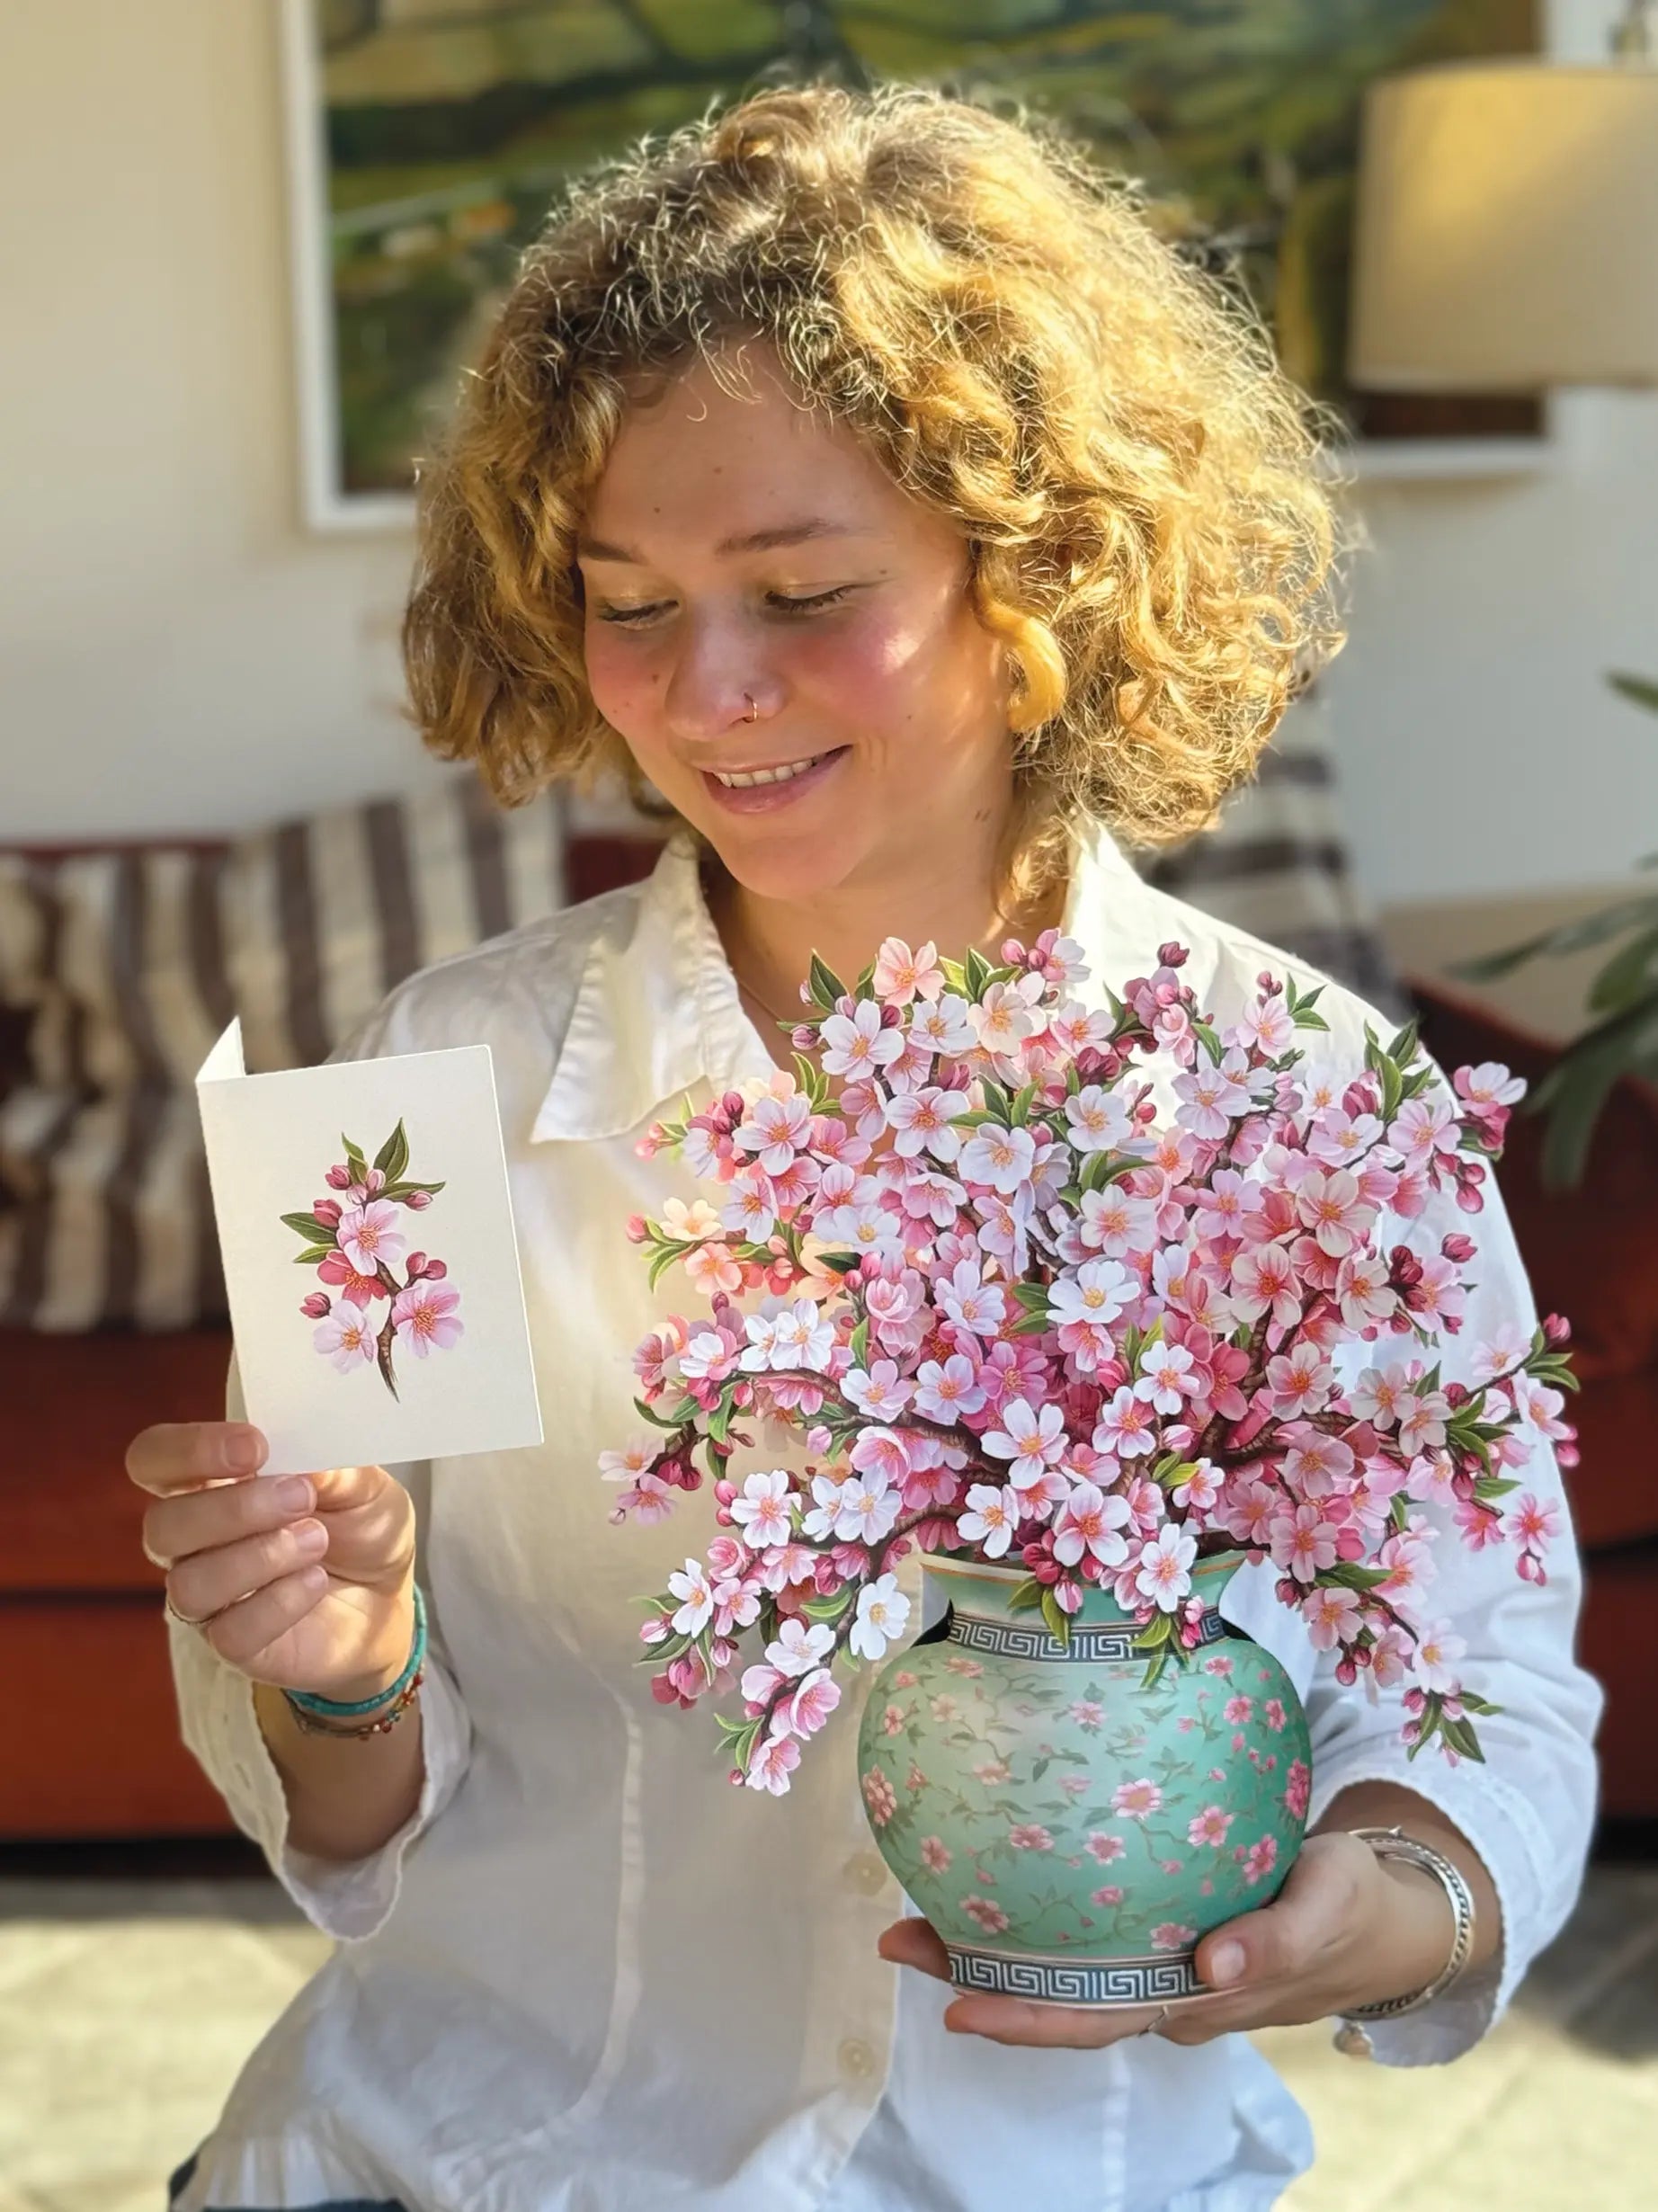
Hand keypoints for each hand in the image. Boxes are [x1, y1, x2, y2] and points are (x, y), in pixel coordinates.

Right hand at [130, 1420, 416, 1701]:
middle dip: (233, 1508)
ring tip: (318, 1540)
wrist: (388, 1599)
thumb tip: (302, 1457)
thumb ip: (331, 1465)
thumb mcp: (363, 1484)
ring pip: (189, 1582)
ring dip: (261, 1555)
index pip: (154, 1459)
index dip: (188, 1450)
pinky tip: (315, 1582)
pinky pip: (229, 1631)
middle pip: (161, 1525)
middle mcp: (195, 1542)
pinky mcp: (234, 1645)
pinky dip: (280, 1601)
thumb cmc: (359, 1529)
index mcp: (211, 1483)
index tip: (254, 1448)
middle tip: (300, 1497)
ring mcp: (209, 1598)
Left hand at [877, 1830, 1453, 2047]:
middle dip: (975, 1983)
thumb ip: (1277, 1938)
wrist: (1381, 1917)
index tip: (957, 2005)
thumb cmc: (1351, 1906)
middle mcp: (1165, 1992)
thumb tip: (1212, 1969)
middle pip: (1058, 2002)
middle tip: (897, 1939)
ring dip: (987, 1953)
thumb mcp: (1329, 1906)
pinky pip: (1085, 1940)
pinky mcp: (1160, 1931)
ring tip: (913, 1913)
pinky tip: (987, 1884)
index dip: (1026, 2019)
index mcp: (1198, 1998)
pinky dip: (1030, 1924)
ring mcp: (1158, 1966)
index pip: (1097, 2019)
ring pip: (1062, 1972)